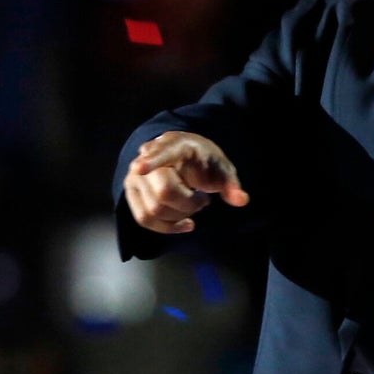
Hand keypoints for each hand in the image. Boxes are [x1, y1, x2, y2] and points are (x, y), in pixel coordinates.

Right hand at [123, 132, 248, 234]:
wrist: (183, 155)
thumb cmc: (204, 161)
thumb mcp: (222, 168)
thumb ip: (231, 184)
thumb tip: (242, 200)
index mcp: (175, 145)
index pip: (162, 153)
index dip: (151, 161)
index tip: (140, 167)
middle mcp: (148, 159)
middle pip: (164, 192)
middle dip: (189, 204)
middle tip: (203, 200)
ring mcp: (135, 176)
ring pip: (153, 209)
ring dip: (179, 216)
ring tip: (193, 206)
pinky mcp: (131, 193)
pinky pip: (144, 218)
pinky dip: (166, 227)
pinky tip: (185, 224)